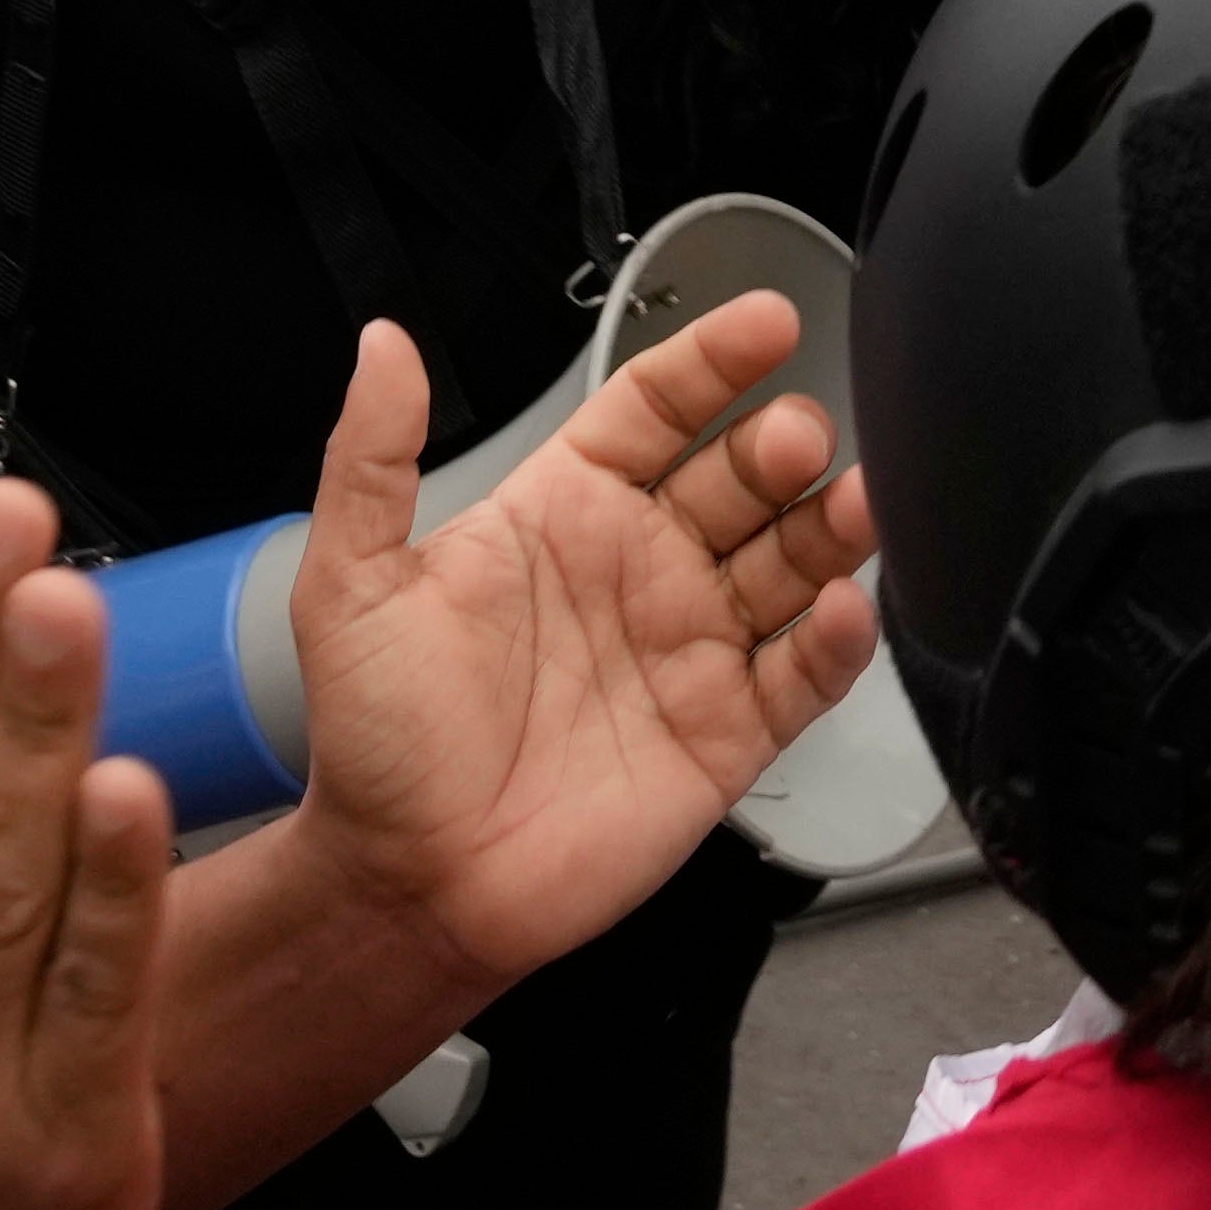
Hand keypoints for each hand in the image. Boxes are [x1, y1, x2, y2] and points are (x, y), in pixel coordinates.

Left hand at [271, 293, 880, 995]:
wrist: (408, 885)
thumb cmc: (376, 742)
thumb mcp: (351, 585)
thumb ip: (372, 458)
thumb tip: (382, 345)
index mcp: (564, 511)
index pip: (658, 407)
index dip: (713, 362)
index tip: (765, 324)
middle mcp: (641, 566)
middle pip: (742, 476)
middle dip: (784, 443)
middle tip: (797, 440)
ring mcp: (692, 647)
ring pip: (793, 561)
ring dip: (835, 525)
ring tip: (859, 503)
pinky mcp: (727, 733)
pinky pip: (802, 674)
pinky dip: (835, 641)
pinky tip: (840, 611)